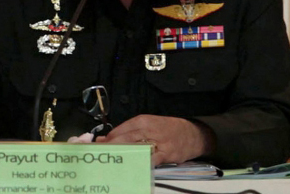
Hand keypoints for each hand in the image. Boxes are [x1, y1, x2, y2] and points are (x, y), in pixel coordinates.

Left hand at [96, 115, 214, 165]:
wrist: (192, 134)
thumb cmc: (167, 129)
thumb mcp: (147, 125)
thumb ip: (127, 132)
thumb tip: (104, 139)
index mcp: (142, 121)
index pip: (118, 131)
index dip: (106, 141)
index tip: (96, 148)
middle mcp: (148, 129)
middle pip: (124, 140)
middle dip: (110, 149)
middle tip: (99, 157)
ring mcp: (157, 142)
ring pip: (135, 149)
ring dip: (122, 157)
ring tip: (111, 164)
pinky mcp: (166, 153)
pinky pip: (150, 160)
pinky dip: (140, 164)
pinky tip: (132, 169)